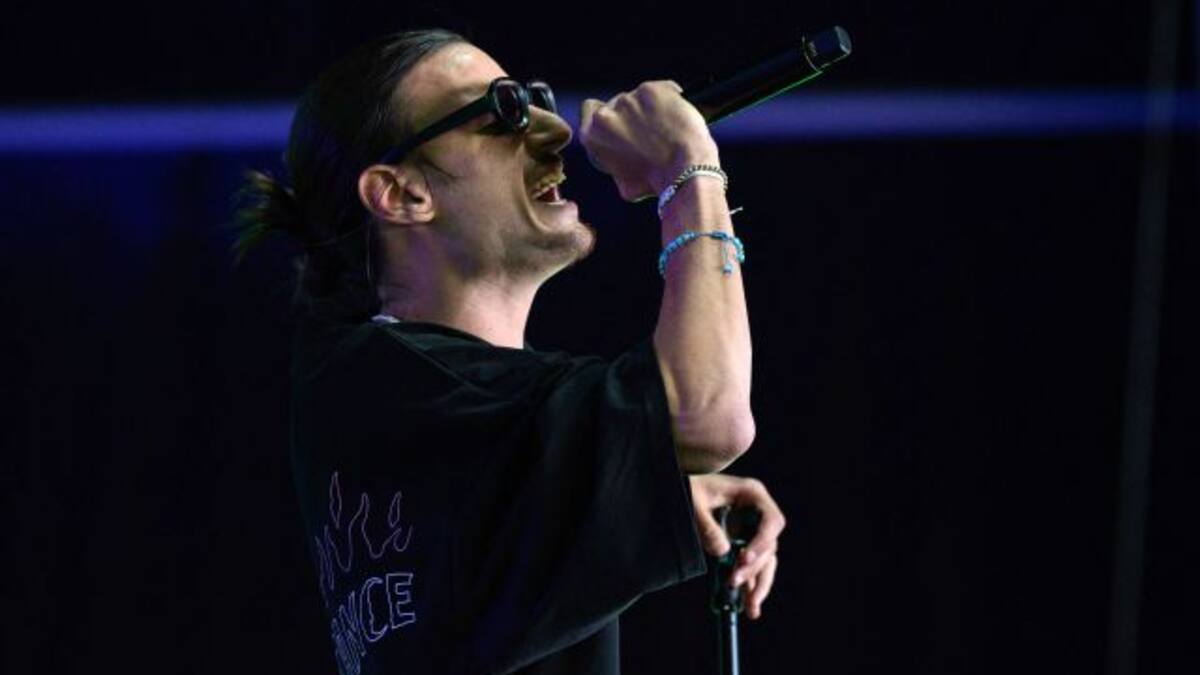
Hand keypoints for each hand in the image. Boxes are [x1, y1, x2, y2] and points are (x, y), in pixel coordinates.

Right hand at [578, 81, 718, 201]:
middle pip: (618, 103)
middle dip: (633, 114)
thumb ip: (615, 163)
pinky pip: (663, 90)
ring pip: (640, 97)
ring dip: (651, 108)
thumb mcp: (624, 184)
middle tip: (651, 132)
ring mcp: (629, 99)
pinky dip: (670, 99)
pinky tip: (678, 115)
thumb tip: (622, 159)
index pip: (590, 110)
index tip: (621, 122)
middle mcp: (606, 114)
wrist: (684, 170)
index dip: (607, 114)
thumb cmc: (656, 182)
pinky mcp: (652, 90)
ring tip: (668, 128)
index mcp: (592, 135)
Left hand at [689, 474, 785, 619]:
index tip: (745, 559)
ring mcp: (752, 529)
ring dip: (758, 584)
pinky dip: (751, 585)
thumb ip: (707, 525)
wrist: (681, 489)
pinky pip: (753, 566)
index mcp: (752, 494)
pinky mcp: (744, 544)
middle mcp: (758, 512)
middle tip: (733, 581)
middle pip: (769, 545)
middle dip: (753, 567)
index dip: (762, 542)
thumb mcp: (693, 501)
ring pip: (765, 561)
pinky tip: (748, 604)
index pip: (771, 521)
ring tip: (751, 608)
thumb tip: (723, 551)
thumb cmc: (689, 487)